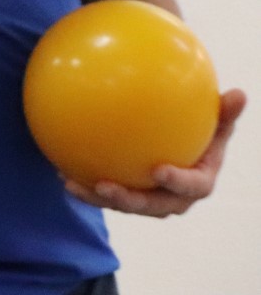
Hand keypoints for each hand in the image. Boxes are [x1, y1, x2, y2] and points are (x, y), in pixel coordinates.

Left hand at [64, 88, 245, 216]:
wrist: (178, 149)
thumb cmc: (200, 134)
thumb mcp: (215, 123)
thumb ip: (224, 113)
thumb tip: (240, 93)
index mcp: (198, 182)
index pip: (192, 186)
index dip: (177, 182)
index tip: (158, 169)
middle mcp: (174, 198)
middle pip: (153, 206)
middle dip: (129, 201)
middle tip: (106, 186)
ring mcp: (149, 201)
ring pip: (123, 205)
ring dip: (97, 198)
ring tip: (72, 184)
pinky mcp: (127, 196)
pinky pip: (104, 194)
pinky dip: (84, 186)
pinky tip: (60, 171)